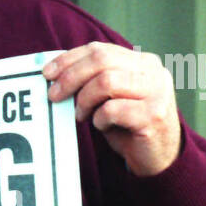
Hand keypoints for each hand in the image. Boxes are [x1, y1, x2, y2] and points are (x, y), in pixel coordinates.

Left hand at [42, 43, 181, 176]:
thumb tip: (54, 74)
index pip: (100, 49)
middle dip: (70, 77)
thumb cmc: (128, 125)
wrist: (159, 156)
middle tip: (54, 95)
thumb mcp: (111, 97)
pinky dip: (99, 119)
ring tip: (81, 114)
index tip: (47, 73)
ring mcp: (156, 92)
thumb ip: (93, 80)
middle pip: (101, 61)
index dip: (69, 59)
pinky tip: (101, 125)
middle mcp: (153, 72)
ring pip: (106, 81)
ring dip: (84, 100)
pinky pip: (112, 110)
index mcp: (142, 62)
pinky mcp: (153, 116)